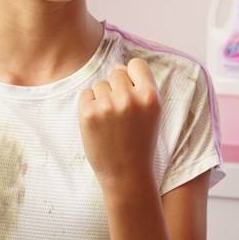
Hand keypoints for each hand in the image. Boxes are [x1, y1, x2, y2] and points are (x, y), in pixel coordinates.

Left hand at [78, 58, 161, 191]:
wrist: (127, 175)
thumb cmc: (139, 143)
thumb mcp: (152, 114)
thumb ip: (140, 89)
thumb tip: (119, 67)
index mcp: (150, 97)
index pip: (136, 64)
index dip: (131, 74)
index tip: (130, 88)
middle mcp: (130, 98)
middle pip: (116, 72)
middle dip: (116, 87)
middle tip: (119, 111)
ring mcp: (108, 105)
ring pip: (100, 84)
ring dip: (102, 97)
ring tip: (110, 121)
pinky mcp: (88, 113)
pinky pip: (86, 94)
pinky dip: (89, 105)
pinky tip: (98, 122)